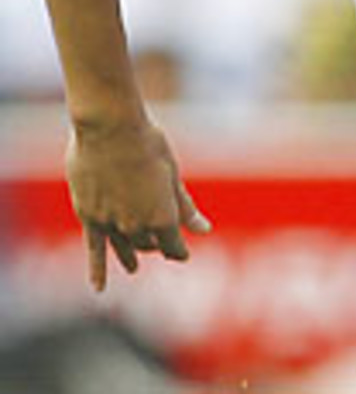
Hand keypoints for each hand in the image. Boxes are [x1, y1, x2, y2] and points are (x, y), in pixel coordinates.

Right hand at [66, 118, 211, 291]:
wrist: (109, 128)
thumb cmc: (148, 143)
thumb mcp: (172, 173)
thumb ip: (184, 206)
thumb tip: (204, 230)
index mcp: (163, 216)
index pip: (173, 245)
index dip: (179, 250)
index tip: (182, 253)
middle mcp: (137, 226)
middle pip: (148, 243)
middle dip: (156, 244)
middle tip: (159, 241)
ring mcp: (111, 223)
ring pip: (125, 245)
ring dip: (132, 254)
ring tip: (134, 266)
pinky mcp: (90, 216)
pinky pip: (94, 249)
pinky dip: (97, 269)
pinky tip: (98, 287)